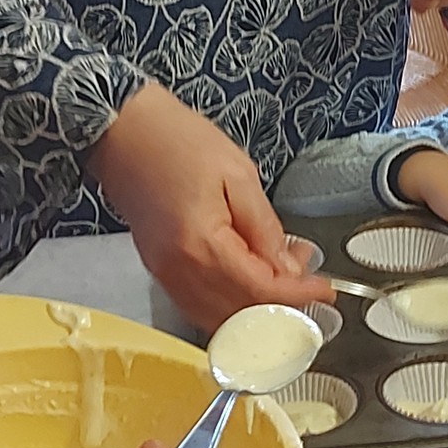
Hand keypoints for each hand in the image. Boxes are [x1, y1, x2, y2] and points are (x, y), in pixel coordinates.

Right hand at [91, 84, 332, 335]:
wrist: (122, 130)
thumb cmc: (176, 141)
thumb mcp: (238, 175)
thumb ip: (265, 229)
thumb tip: (288, 269)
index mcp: (200, 246)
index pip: (260, 292)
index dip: (299, 295)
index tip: (325, 290)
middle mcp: (178, 271)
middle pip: (240, 314)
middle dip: (282, 304)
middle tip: (308, 277)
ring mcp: (164, 274)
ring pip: (219, 317)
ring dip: (257, 307)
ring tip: (284, 273)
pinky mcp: (159, 269)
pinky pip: (199, 304)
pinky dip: (231, 304)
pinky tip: (251, 279)